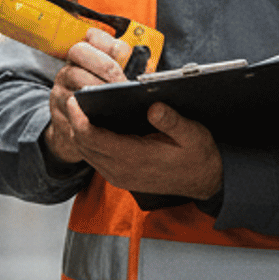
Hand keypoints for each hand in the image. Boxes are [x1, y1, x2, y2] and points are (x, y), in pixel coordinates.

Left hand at [44, 29, 222, 203]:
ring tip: (81, 109)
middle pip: (82, 145)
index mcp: (135, 158)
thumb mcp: (192, 134)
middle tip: (75, 98)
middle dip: (73, 122)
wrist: (205, 181)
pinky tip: (92, 125)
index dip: (79, 118)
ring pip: (85, 153)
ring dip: (78, 132)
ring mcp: (119, 176)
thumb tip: (153, 107)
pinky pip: (93, 159)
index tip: (75, 99)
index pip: (93, 138)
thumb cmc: (198, 155)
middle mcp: (121, 170)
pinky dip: (87, 142)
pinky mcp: (120, 177)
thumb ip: (172, 121)